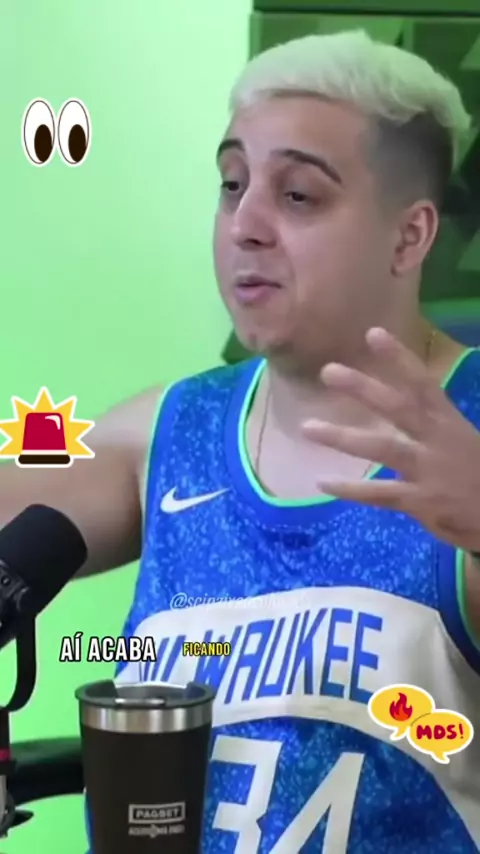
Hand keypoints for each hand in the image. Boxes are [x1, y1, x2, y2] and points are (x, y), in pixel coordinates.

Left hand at [302, 328, 479, 551]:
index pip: (423, 383)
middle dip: (362, 388)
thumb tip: (404, 414)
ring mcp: (428, 470)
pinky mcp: (421, 501)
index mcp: (449, 423)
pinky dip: (350, 489)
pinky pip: (379, 494)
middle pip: (397, 408)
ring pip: (381, 448)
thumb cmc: (479, 477)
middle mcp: (438, 441)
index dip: (399, 358)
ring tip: (308, 427)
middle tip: (327, 371)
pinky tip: (322, 482)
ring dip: (342, 436)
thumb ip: (434, 428)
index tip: (373, 334)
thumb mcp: (463, 442)